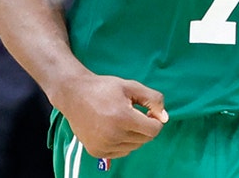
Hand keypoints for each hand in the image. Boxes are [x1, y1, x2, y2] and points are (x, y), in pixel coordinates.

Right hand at [53, 73, 168, 158]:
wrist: (74, 95)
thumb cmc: (104, 88)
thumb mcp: (131, 86)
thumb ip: (153, 99)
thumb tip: (165, 118)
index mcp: (123, 118)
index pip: (154, 130)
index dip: (155, 120)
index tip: (148, 111)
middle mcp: (114, 135)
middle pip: (145, 139)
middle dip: (144, 127)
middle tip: (133, 113)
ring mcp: (104, 146)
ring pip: (134, 147)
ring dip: (134, 135)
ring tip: (122, 120)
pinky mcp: (96, 152)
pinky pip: (121, 152)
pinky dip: (123, 143)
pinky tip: (114, 129)